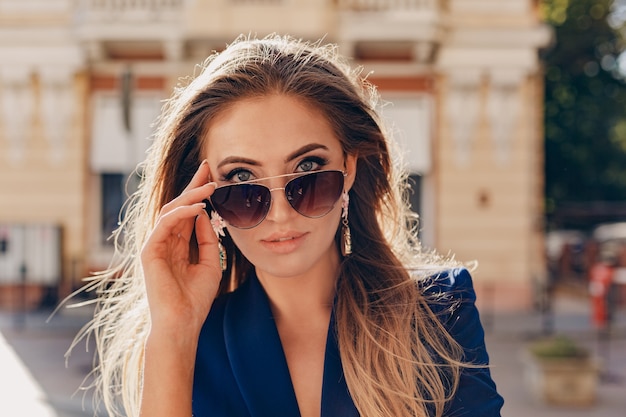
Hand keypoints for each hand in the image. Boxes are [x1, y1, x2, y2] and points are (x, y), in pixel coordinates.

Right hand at [141, 160, 221, 334]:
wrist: (182, 324)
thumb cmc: (195, 299)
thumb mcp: (210, 263)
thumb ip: (207, 239)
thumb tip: (206, 213)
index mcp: (178, 245)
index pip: (188, 213)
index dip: (198, 193)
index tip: (211, 175)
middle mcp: (165, 242)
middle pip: (178, 206)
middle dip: (193, 186)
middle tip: (208, 167)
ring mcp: (155, 246)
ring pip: (170, 211)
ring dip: (190, 196)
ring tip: (209, 185)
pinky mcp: (149, 251)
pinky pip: (165, 224)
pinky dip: (182, 213)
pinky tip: (199, 207)